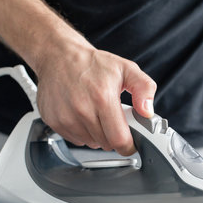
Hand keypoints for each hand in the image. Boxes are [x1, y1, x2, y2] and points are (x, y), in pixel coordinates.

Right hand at [35, 44, 156, 154]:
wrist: (58, 56)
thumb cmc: (92, 64)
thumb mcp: (127, 69)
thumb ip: (144, 89)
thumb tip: (147, 111)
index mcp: (103, 98)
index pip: (119, 139)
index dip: (129, 145)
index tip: (131, 142)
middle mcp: (82, 109)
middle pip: (106, 144)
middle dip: (114, 137)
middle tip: (114, 119)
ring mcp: (66, 117)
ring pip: (92, 143)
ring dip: (98, 135)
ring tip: (97, 113)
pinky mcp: (54, 122)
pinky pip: (76, 140)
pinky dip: (83, 132)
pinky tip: (83, 115)